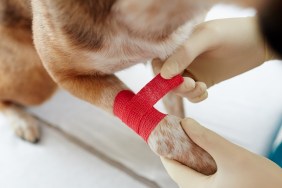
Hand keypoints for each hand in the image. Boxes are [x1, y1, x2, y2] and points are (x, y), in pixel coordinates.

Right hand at [159, 17, 272, 89]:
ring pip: (179, 88)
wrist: (259, 43)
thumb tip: (163, 74)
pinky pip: (192, 94)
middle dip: (175, 86)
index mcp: (178, 45)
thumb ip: (184, 54)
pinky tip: (205, 91)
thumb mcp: (207, 38)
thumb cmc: (233, 34)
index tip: (172, 79)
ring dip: (186, 92)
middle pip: (166, 79)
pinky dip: (195, 97)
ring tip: (201, 87)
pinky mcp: (204, 80)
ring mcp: (193, 70)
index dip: (160, 73)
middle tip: (191, 84)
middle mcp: (183, 59)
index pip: (158, 62)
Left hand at [161, 118, 281, 187]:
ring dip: (190, 154)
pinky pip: (202, 175)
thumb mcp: (232, 156)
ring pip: (192, 172)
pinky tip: (205, 150)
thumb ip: (207, 138)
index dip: (165, 149)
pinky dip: (200, 161)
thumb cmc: (263, 182)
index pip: (172, 168)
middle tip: (178, 131)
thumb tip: (185, 122)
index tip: (163, 131)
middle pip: (181, 170)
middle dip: (178, 150)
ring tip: (189, 137)